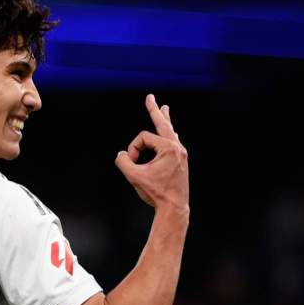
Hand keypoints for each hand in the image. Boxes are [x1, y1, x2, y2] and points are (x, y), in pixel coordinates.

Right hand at [115, 94, 188, 210]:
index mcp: (168, 148)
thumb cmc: (156, 192)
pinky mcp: (180, 161)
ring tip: (164, 109)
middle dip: (155, 110)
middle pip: (163, 124)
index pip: (143, 138)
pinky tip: (170, 133)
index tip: (131, 163)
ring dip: (165, 120)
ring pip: (170, 132)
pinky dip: (168, 135)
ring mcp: (181, 154)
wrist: (174, 207)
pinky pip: (173, 142)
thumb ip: (123, 162)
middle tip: (151, 97)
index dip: (133, 149)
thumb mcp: (134, 176)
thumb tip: (122, 154)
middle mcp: (177, 148)